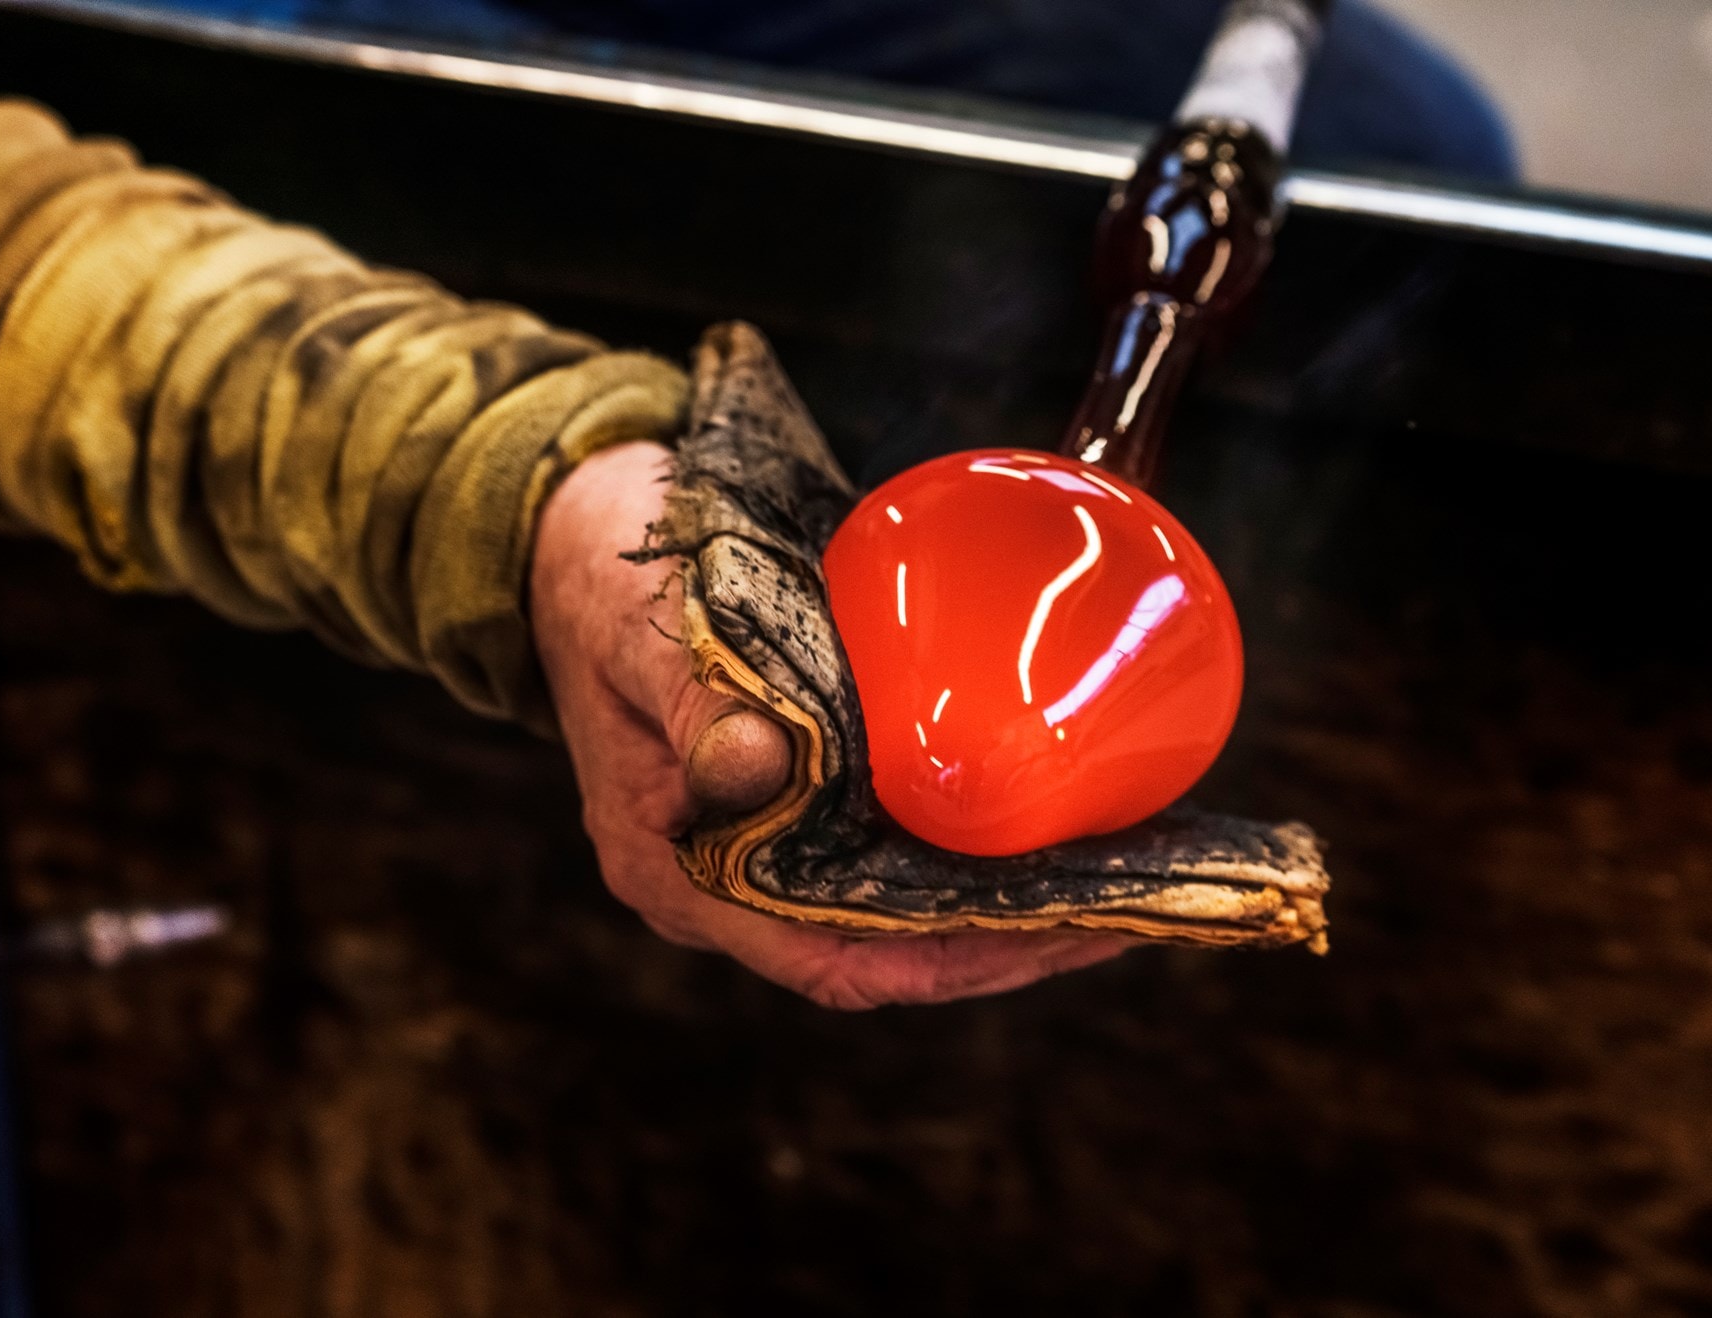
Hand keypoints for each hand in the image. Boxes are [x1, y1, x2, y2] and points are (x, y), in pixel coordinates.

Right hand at [530, 442, 1127, 1008]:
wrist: (576, 514)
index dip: (955, 963)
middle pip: (893, 944)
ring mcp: (768, 830)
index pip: (834, 961)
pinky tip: (1059, 809)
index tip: (1061, 934)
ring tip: (1129, 865)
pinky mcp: (803, 779)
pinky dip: (983, 833)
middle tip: (1136, 898)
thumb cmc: (603, 566)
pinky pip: (904, 834)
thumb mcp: (637, 628)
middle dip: (1016, 936)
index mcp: (676, 869)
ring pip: (908, 898)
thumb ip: (692, 699)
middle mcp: (729, 872)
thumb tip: (760, 765)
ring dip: (1014, 893)